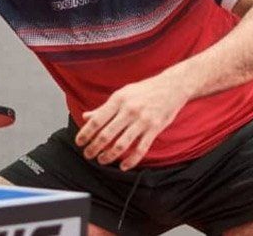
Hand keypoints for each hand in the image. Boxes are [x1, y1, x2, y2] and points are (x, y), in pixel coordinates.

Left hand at [74, 73, 190, 170]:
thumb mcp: (122, 93)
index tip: (79, 142)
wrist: (172, 86)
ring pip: (122, 144)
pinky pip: (140, 149)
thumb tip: (87, 117)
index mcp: (118, 100)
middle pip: (107, 134)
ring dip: (109, 155)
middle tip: (88, 155)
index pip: (97, 120)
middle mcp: (129, 110)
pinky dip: (131, 160)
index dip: (86, 133)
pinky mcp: (154, 129)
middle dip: (94, 148)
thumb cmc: (145, 90)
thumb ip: (104, 107)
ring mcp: (142, 120)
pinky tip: (123, 166)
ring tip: (102, 160)